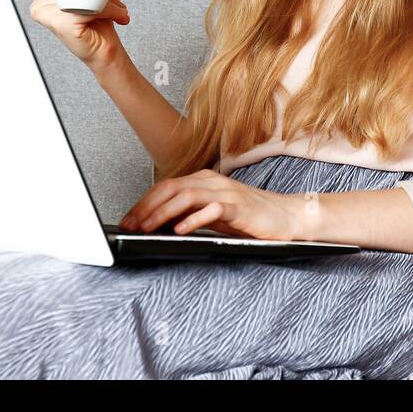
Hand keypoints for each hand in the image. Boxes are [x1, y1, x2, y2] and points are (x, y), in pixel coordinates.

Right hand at [29, 0, 129, 73]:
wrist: (104, 52)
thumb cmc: (96, 24)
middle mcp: (38, 6)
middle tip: (116, 3)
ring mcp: (48, 16)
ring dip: (108, 2)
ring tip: (118, 11)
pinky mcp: (62, 25)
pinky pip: (91, 8)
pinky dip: (110, 11)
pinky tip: (118, 17)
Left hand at [117, 169, 315, 240]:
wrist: (285, 216)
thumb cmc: (248, 217)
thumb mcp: (212, 215)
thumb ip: (189, 214)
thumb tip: (159, 222)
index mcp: (204, 180)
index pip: (166, 187)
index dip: (143, 203)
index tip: (127, 221)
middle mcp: (212, 181)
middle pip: (171, 188)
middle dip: (147, 207)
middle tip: (130, 226)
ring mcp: (226, 192)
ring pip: (187, 196)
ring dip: (164, 212)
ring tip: (148, 227)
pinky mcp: (239, 207)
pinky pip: (213, 209)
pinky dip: (194, 219)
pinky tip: (181, 230)